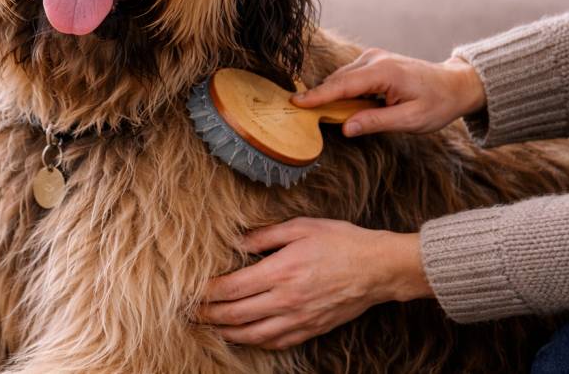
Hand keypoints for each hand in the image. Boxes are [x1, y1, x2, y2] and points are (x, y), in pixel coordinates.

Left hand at [198, 218, 431, 349]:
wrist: (378, 268)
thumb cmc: (341, 241)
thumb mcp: (300, 227)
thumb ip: (264, 236)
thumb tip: (236, 241)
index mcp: (280, 272)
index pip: (232, 288)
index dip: (207, 292)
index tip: (191, 291)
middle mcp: (286, 300)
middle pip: (235, 315)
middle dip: (208, 315)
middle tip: (190, 313)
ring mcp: (299, 319)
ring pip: (252, 334)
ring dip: (226, 333)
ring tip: (209, 327)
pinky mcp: (311, 329)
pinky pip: (276, 342)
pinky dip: (253, 342)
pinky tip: (243, 337)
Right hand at [291, 49, 485, 135]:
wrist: (455, 84)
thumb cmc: (437, 104)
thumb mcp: (410, 120)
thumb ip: (376, 122)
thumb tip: (345, 128)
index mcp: (384, 72)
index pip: (342, 85)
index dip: (318, 96)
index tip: (296, 102)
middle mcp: (375, 59)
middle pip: (337, 80)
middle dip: (321, 97)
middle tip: (305, 115)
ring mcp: (373, 57)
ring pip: (341, 77)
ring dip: (333, 95)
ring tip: (328, 114)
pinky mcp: (373, 61)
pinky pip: (349, 76)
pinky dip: (342, 90)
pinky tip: (346, 105)